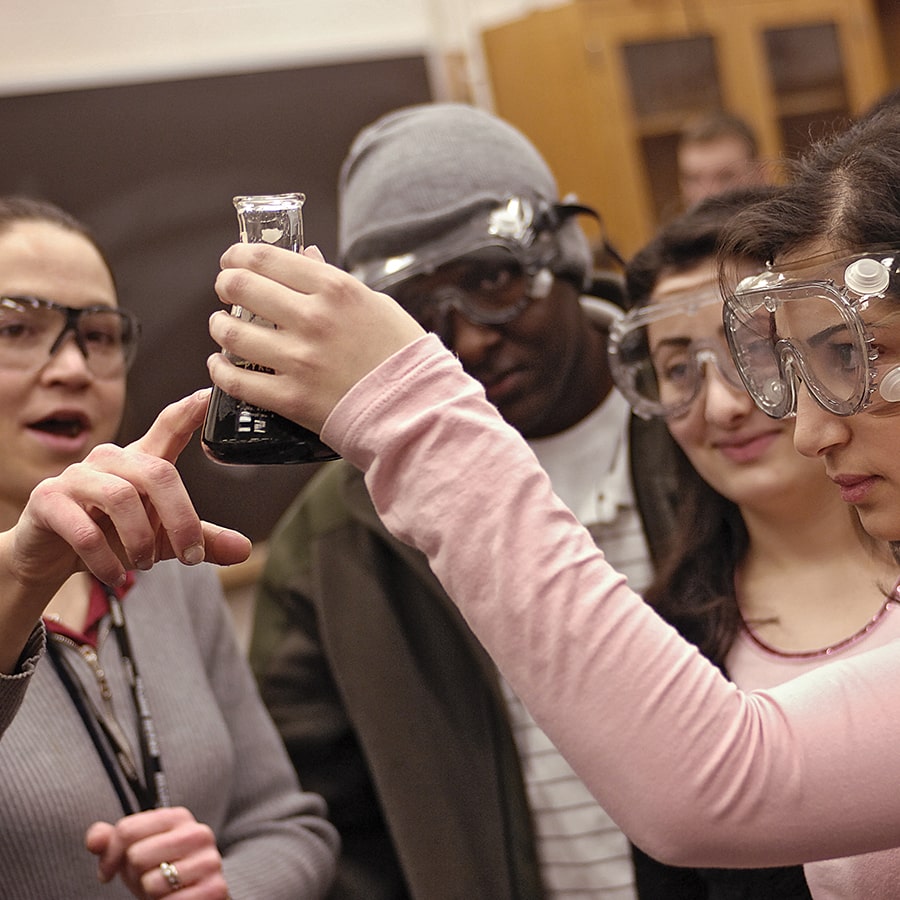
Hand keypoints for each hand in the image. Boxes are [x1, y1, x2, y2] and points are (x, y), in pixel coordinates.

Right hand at [7, 389, 249, 590]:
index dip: (188, 412)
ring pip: (121, 497)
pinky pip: (84, 530)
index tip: (209, 396)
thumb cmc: (112, 534)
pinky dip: (106, 559)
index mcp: (141, 462)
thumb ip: (200, 540)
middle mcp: (110, 460)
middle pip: (158, 473)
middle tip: (189, 555)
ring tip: (145, 563)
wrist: (49, 555)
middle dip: (180, 519)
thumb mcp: (162, 539)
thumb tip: (243, 549)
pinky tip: (115, 575)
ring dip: (141, 540)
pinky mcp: (48, 501)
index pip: (168, 428)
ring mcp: (76, 477)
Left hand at [86, 806, 229, 898]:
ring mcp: (209, 861)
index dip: (109, 856)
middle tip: (144, 878)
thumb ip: (112, 840)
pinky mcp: (215, 888)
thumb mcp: (134, 852)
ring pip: (151, 882)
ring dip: (150, 893)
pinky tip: (174, 899)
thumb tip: (94, 840)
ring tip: (161, 889)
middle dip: (133, 875)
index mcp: (179, 817)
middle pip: (137, 855)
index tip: (109, 870)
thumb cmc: (160, 870)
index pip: (127, 830)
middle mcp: (198, 833)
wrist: (194, 895)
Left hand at [208, 244, 424, 433]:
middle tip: (227, 290)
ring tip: (223, 327)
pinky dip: (220, 370)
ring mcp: (299, 360)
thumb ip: (334, 281)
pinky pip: (237, 380)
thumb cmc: (401, 355)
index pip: (268, 258)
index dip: (239, 255)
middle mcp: (312, 319)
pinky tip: (220, 364)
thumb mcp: (375, 305)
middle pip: (242, 288)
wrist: (414, 409)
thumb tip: (305, 256)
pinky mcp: (291, 398)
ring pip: (232, 333)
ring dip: (220, 326)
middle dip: (226, 285)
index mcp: (335, 289)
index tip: (234, 260)